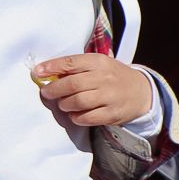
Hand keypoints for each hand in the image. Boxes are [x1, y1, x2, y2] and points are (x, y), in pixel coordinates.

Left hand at [34, 53, 154, 127]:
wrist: (141, 92)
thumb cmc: (112, 77)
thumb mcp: (98, 65)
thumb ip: (76, 68)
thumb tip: (47, 73)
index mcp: (99, 62)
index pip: (71, 62)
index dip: (51, 68)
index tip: (37, 72)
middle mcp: (105, 78)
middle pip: (72, 84)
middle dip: (54, 90)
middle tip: (47, 93)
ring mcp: (110, 96)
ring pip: (78, 102)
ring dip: (64, 104)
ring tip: (63, 104)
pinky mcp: (112, 114)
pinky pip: (87, 118)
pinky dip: (76, 117)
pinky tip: (74, 114)